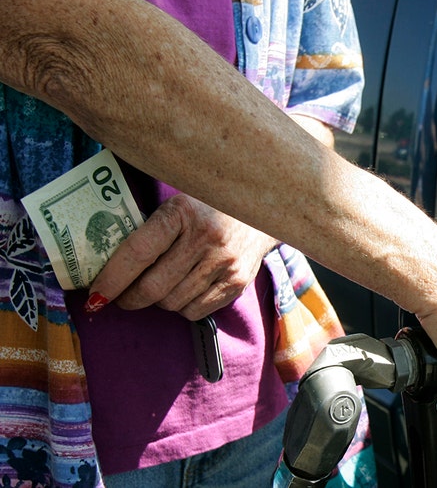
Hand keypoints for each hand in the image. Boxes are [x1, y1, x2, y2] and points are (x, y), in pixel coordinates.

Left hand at [85, 193, 277, 320]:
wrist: (261, 211)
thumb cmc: (207, 207)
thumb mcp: (177, 205)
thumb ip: (150, 230)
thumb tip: (108, 269)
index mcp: (183, 212)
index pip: (137, 253)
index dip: (112, 278)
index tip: (96, 293)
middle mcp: (206, 238)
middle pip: (153, 287)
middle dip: (129, 298)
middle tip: (121, 297)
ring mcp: (225, 262)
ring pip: (173, 303)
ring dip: (157, 301)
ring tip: (158, 287)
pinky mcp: (238, 282)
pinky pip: (195, 311)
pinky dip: (182, 306)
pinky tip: (183, 290)